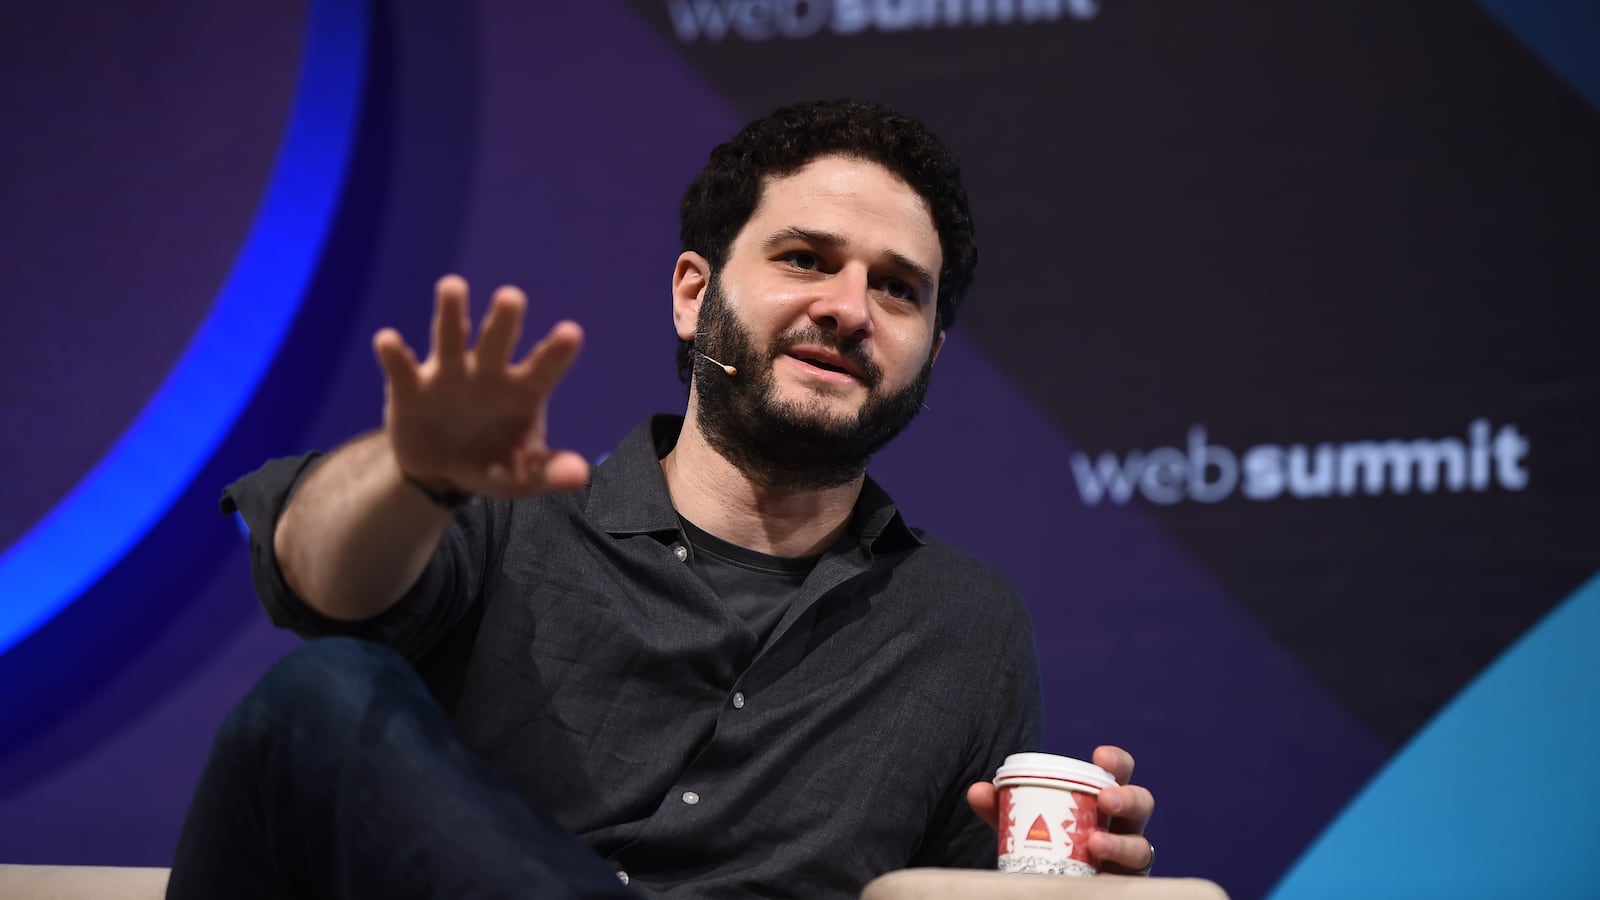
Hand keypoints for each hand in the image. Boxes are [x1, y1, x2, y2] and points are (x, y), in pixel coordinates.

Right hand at [372, 274, 589, 498]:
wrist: (440, 473)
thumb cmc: (493, 464)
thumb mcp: (522, 476)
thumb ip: (548, 471)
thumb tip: (580, 476)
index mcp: (523, 388)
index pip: (544, 366)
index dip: (556, 351)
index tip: (571, 332)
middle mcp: (487, 371)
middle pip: (497, 339)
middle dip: (503, 318)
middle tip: (511, 296)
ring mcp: (448, 373)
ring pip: (451, 335)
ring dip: (450, 312)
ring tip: (452, 286)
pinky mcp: (410, 386)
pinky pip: (401, 366)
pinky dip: (394, 353)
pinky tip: (388, 339)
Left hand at [965, 744, 1155, 875]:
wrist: (1047, 887)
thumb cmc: (1044, 849)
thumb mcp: (1021, 828)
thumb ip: (1002, 811)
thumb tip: (978, 791)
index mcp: (1103, 802)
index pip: (1119, 775)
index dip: (1117, 762)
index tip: (1100, 756)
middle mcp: (1124, 827)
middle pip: (1142, 805)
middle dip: (1128, 798)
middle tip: (1106, 800)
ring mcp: (1129, 860)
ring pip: (1142, 848)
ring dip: (1121, 844)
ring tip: (1096, 843)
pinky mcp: (1125, 888)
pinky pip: (1131, 885)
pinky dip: (1115, 879)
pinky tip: (1100, 878)